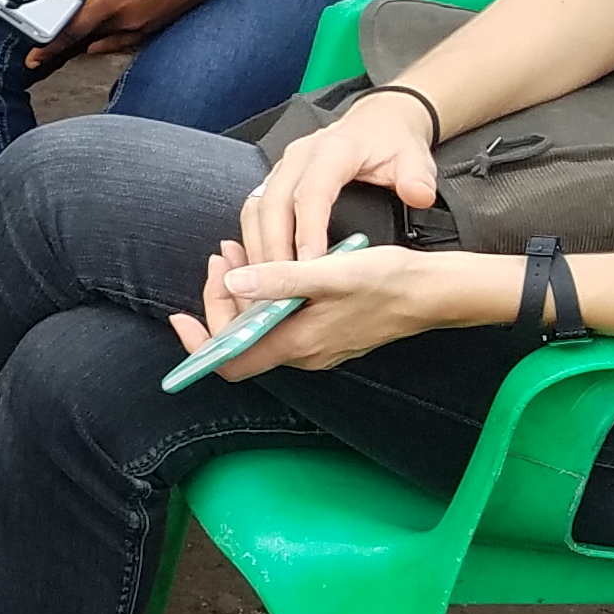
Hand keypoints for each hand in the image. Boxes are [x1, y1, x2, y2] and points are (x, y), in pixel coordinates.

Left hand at [26, 0, 248, 64]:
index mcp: (113, 2)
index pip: (73, 29)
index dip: (50, 43)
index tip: (33, 56)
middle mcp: (127, 22)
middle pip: (88, 38)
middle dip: (67, 44)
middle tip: (46, 49)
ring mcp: (144, 27)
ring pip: (107, 40)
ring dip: (89, 42)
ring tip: (74, 42)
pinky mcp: (157, 24)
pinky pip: (126, 39)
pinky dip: (112, 39)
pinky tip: (107, 33)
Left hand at [168, 236, 474, 379]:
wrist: (433, 293)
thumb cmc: (386, 282)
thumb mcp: (331, 272)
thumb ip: (281, 279)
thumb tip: (234, 281)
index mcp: (297, 344)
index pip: (231, 362)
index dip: (200, 344)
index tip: (180, 316)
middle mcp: (302, 353)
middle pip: (241, 339)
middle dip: (220, 299)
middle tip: (220, 256)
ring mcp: (315, 345)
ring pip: (260, 326)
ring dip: (241, 292)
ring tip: (236, 252)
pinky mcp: (326, 333)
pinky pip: (280, 321)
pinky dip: (264, 294)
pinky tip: (267, 264)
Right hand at [239, 90, 442, 271]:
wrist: (378, 123)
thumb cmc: (392, 143)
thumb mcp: (414, 158)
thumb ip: (418, 179)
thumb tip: (418, 196)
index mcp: (333, 150)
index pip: (311, 193)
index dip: (308, 231)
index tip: (310, 266)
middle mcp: (299, 156)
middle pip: (272, 203)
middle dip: (273, 246)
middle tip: (281, 286)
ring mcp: (283, 167)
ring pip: (256, 208)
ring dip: (259, 245)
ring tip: (269, 283)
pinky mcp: (276, 180)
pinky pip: (255, 210)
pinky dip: (255, 239)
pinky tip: (264, 265)